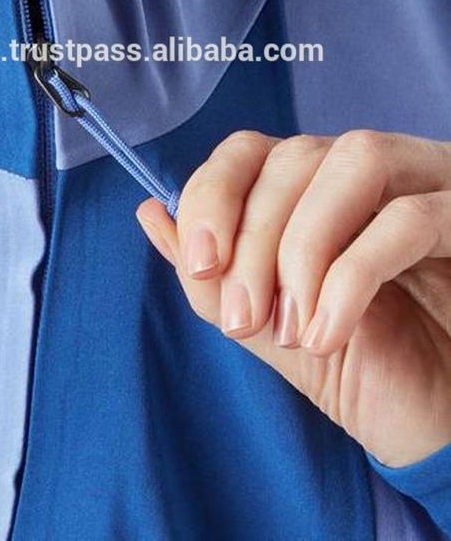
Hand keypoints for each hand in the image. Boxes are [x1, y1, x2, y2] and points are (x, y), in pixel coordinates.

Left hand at [136, 130, 450, 467]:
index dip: (215, 195)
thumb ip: (211, 274)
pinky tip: (329, 333)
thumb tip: (151, 212)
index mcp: (317, 185)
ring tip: (293, 327)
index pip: (252, 149)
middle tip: (243, 317)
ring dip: (303, 247)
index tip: (202, 265)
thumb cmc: (359, 366)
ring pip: (354, 162)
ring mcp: (428, 184)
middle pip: (294, 155)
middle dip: (253, 238)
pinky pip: (411, 218)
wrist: (437, 424)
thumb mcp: (267, 322)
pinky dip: (353, 275)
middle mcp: (373, 170)